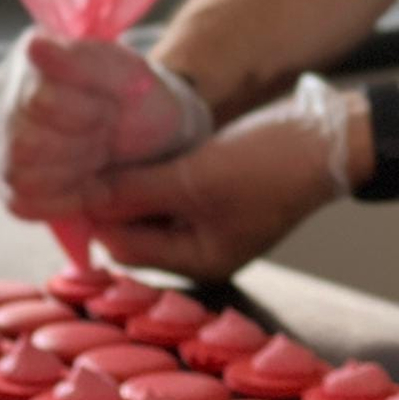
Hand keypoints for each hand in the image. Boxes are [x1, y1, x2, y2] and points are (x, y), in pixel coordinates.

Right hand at [0, 29, 211, 219]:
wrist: (157, 139)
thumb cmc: (140, 102)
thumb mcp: (129, 75)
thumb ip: (84, 60)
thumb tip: (34, 46)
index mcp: (31, 56)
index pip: (40, 101)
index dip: (85, 113)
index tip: (111, 107)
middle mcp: (6, 95)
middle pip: (26, 144)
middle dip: (82, 146)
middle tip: (106, 134)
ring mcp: (2, 139)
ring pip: (19, 175)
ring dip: (73, 173)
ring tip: (97, 156)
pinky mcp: (9, 181)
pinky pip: (20, 203)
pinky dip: (63, 201)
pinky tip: (87, 184)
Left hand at [84, 75, 366, 281]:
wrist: (331, 138)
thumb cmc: (268, 166)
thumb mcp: (195, 178)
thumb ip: (136, 190)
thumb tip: (82, 197)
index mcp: (197, 260)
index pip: (122, 245)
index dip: (92, 213)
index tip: (67, 175)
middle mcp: (199, 247)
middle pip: (132, 226)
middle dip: (109, 195)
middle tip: (81, 155)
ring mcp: (208, 218)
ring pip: (148, 202)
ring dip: (128, 178)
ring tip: (104, 143)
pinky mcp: (215, 190)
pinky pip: (169, 184)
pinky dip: (152, 168)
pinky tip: (136, 139)